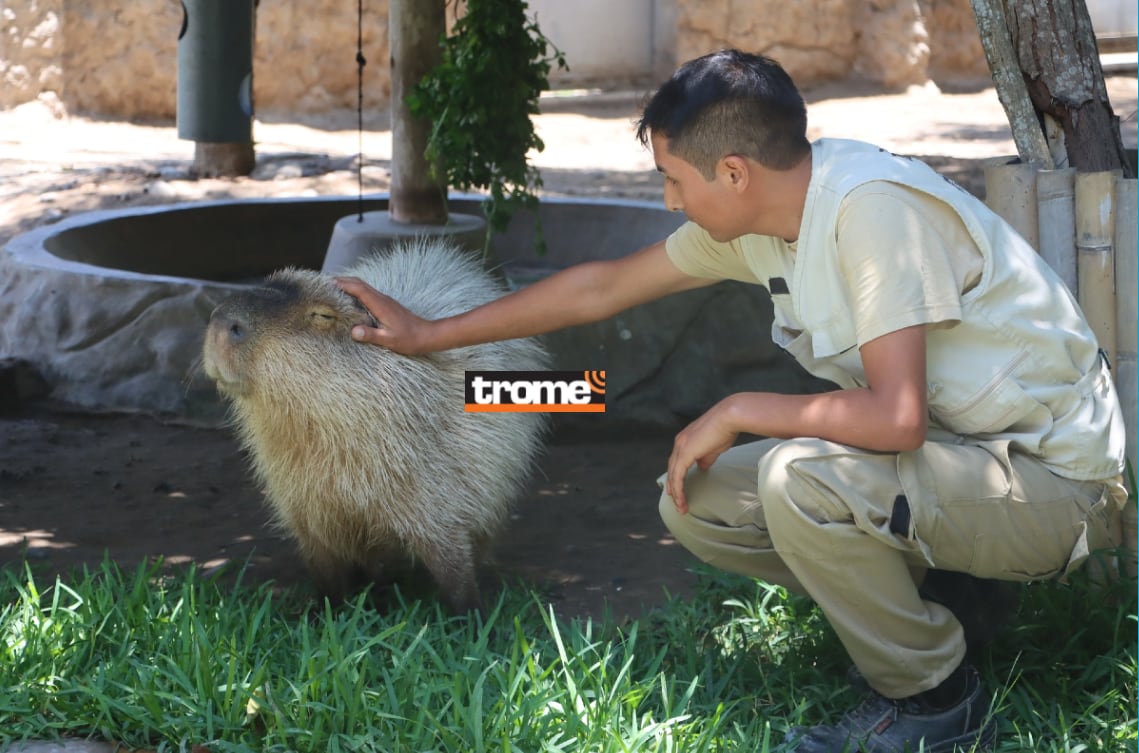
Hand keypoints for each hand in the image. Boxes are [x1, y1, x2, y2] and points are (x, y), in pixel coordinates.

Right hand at [335, 276, 434, 354]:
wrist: (428, 335)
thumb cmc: (410, 339)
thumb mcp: (389, 340)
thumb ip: (371, 335)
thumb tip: (354, 331)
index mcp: (380, 304)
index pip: (358, 289)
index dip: (342, 284)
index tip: (327, 283)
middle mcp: (382, 299)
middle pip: (359, 283)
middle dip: (342, 281)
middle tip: (324, 284)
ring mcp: (385, 301)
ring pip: (363, 287)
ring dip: (348, 285)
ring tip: (332, 289)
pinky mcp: (386, 305)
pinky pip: (368, 294)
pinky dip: (356, 292)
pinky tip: (350, 300)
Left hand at [666, 398, 739, 514]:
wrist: (729, 417)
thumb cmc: (725, 428)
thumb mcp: (713, 447)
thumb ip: (705, 457)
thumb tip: (702, 467)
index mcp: (685, 439)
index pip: (676, 461)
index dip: (675, 476)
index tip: (676, 489)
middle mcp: (679, 442)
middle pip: (672, 469)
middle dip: (673, 486)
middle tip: (676, 501)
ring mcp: (681, 447)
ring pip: (673, 474)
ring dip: (676, 492)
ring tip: (681, 506)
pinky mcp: (685, 453)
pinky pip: (677, 476)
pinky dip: (678, 489)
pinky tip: (681, 499)